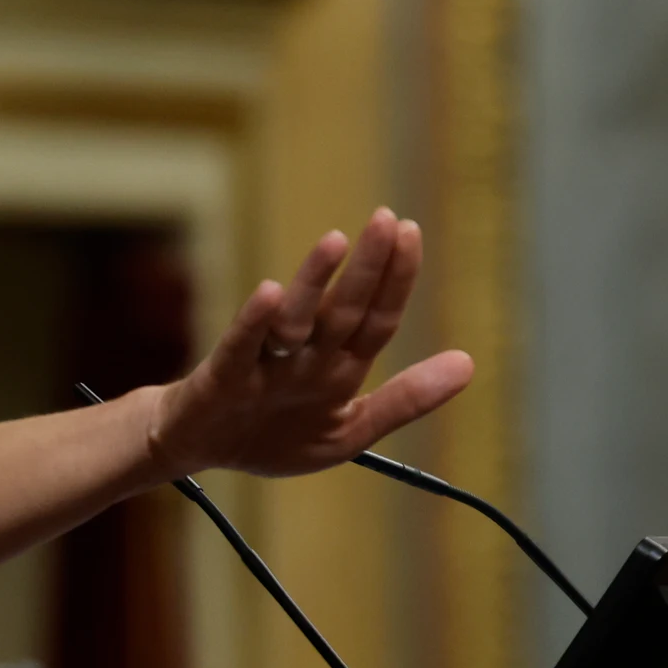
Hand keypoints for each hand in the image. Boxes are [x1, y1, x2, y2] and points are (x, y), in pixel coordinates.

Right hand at [149, 207, 472, 476]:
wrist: (198, 449)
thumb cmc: (273, 436)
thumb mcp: (349, 431)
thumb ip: (405, 401)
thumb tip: (468, 363)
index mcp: (339, 369)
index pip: (377, 320)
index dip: (397, 280)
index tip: (412, 232)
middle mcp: (306, 357)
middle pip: (344, 310)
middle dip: (369, 267)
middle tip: (388, 218)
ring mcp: (265, 364)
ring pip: (296, 320)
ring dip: (315, 281)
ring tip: (336, 241)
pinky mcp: (225, 377)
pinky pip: (242, 346)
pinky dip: (255, 321)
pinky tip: (271, 293)